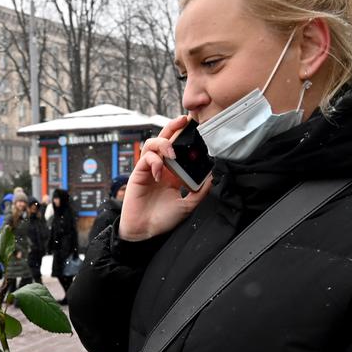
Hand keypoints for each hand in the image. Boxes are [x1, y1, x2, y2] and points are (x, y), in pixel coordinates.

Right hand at [119, 115, 212, 241]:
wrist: (145, 232)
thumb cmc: (163, 220)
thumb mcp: (188, 204)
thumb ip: (200, 191)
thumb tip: (213, 176)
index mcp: (172, 174)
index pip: (180, 150)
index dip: (186, 139)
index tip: (198, 131)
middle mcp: (161, 168)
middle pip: (165, 139)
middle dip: (174, 127)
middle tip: (185, 120)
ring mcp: (148, 169)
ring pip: (152, 144)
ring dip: (163, 143)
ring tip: (172, 152)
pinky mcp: (138, 173)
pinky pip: (145, 157)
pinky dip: (154, 161)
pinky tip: (159, 172)